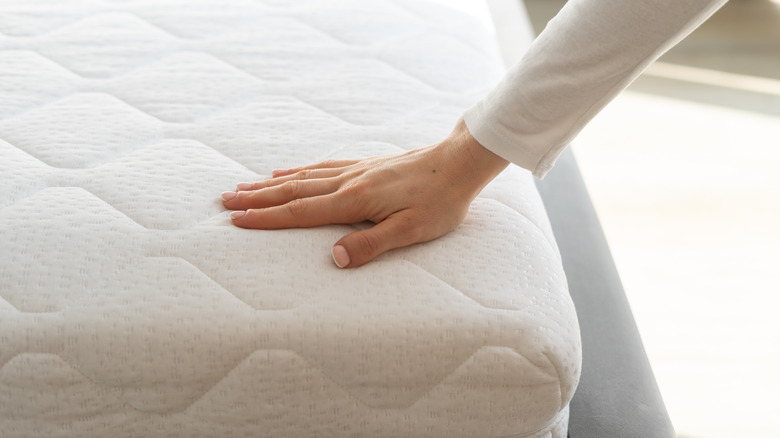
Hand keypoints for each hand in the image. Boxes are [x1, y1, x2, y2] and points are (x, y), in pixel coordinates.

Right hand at [221, 118, 508, 267]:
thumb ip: (372, 245)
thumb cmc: (440, 201)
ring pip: (303, 177)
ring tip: (244, 185)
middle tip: (224, 200)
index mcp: (355, 201)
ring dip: (270, 184)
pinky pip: (321, 166)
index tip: (236, 219)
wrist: (459, 163)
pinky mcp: (365, 165)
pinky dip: (298, 170)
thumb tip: (333, 259)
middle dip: (257, 198)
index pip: (301, 212)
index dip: (267, 218)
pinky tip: (287, 171)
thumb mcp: (411, 230)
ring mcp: (355, 170)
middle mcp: (349, 182)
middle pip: (293, 191)